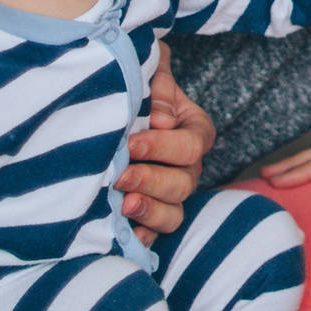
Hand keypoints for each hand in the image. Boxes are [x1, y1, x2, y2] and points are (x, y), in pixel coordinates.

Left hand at [116, 42, 215, 247]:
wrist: (116, 104)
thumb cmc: (137, 85)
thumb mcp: (150, 74)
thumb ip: (158, 86)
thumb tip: (161, 119)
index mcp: (194, 130)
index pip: (191, 144)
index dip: (163, 146)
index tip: (131, 142)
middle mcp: (189, 166)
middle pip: (183, 183)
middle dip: (151, 180)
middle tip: (120, 176)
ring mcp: (172, 193)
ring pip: (174, 213)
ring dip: (149, 211)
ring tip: (123, 206)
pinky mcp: (151, 213)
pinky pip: (155, 234)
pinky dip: (142, 236)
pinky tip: (124, 232)